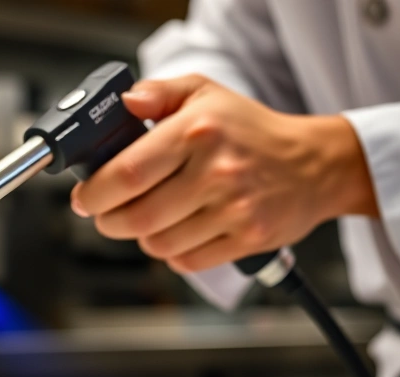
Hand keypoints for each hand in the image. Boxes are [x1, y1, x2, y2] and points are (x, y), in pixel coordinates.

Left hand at [70, 74, 377, 272]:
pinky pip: (187, 261)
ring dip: (142, 236)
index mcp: (198, 132)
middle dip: (109, 221)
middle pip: (137, 217)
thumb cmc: (252, 131)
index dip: (95, 192)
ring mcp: (233, 209)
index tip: (84, 197)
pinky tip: (179, 231)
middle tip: (106, 213)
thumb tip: (124, 102)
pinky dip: (173, 252)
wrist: (314, 165)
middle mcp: (216, 172)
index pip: (128, 172)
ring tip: (149, 217)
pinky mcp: (246, 239)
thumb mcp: (205, 94)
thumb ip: (158, 93)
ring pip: (159, 244)